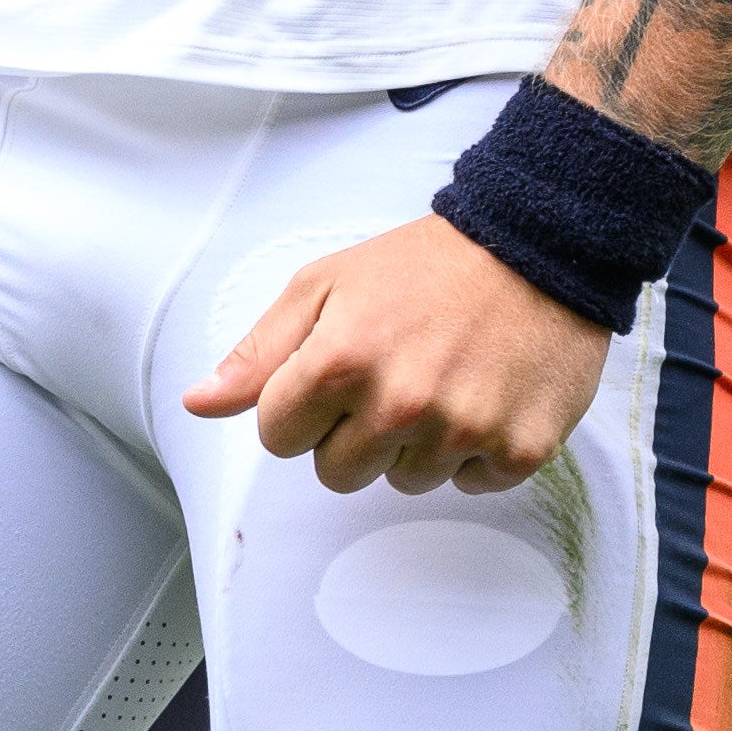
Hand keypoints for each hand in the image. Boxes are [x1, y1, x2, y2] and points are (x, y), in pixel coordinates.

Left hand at [183, 214, 613, 494]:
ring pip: (404, 483)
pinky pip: (469, 484)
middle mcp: (400, 404)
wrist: (534, 246)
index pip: (277, 439)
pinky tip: (481, 394)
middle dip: (351, 434)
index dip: (298, 407)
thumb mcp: (324, 286)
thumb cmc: (421, 265)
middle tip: (389, 376)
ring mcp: (463, 431)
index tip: (333, 372)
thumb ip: (258, 354)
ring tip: (441, 377)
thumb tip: (197, 404)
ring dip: (414, 443)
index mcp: (340, 362)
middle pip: (336, 475)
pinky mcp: (520, 449)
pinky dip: (473, 451)